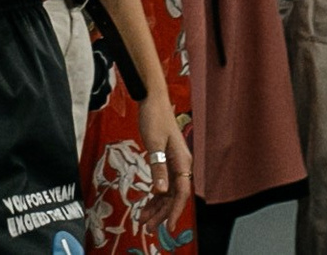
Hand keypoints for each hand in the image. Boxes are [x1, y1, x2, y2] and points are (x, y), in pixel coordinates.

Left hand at [134, 92, 192, 230]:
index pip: (181, 193)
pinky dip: (155, 195)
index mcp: (183, 161)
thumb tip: (160, 191)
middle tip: (148, 227)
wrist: (153, 99)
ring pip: (168, 192)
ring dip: (157, 207)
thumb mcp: (154, 144)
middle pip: (174, 196)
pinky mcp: (166, 160)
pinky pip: (163, 184)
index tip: (167, 226)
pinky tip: (146, 204)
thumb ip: (158, 168)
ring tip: (143, 219)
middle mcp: (182, 164)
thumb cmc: (155, 117)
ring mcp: (174, 163)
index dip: (175, 211)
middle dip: (162, 213)